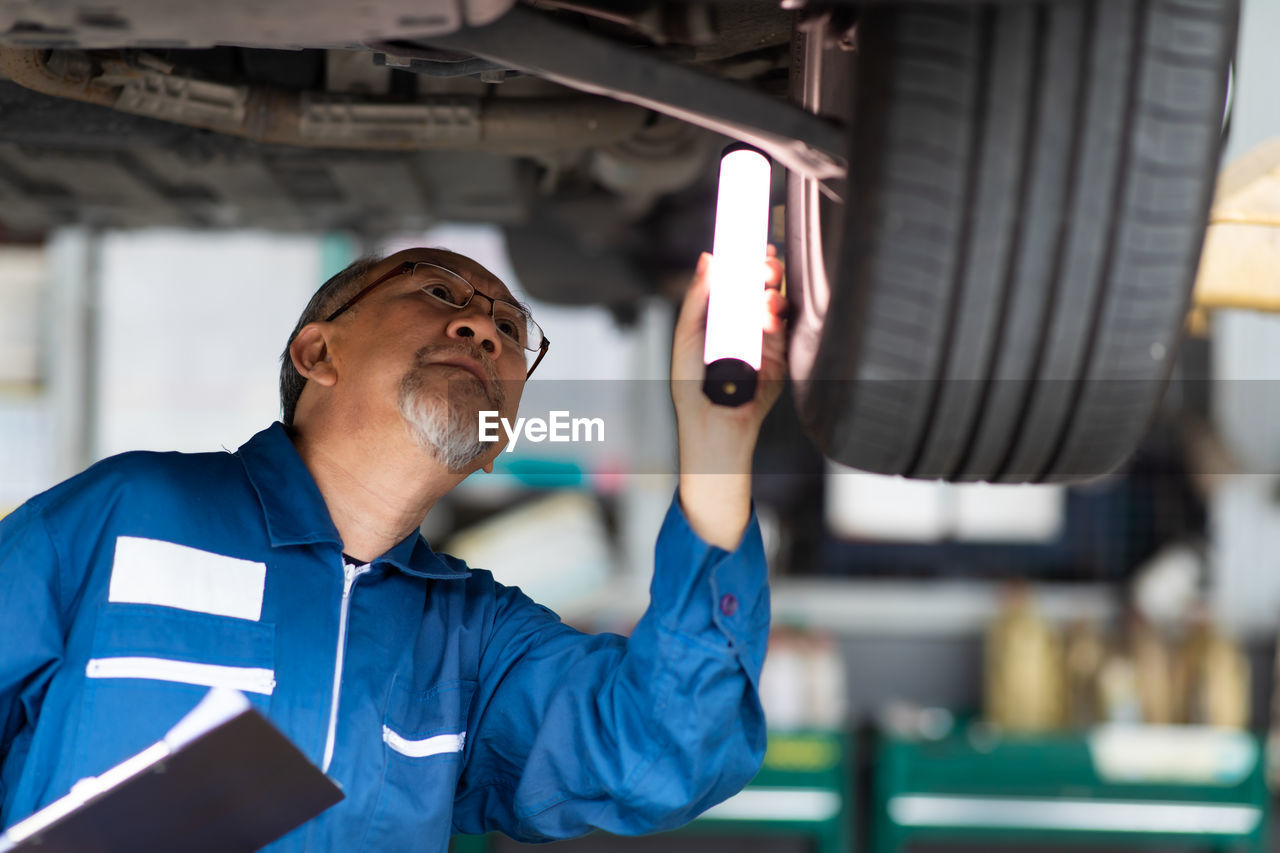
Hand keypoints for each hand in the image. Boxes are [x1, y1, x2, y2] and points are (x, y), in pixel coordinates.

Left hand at [670, 245, 787, 448]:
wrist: (712, 420)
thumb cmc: (691, 384)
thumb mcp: (688, 333)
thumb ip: (698, 297)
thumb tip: (708, 259)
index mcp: (718, 314)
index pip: (734, 278)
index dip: (743, 258)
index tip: (749, 241)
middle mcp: (741, 322)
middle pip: (759, 285)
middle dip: (764, 269)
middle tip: (763, 265)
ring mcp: (761, 337)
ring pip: (776, 301)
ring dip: (772, 292)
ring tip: (762, 296)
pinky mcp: (778, 353)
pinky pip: (784, 326)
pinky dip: (777, 316)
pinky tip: (766, 317)